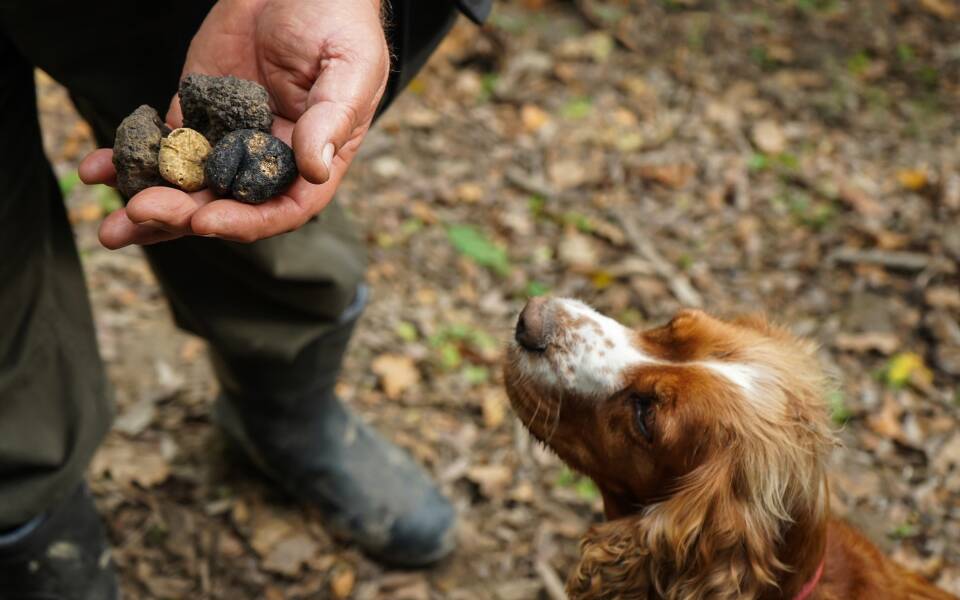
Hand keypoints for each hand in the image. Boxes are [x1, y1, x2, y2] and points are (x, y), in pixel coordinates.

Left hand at [79, 0, 386, 247]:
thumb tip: (315, 170)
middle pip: (224, 203)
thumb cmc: (339, 23)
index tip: (205, 220)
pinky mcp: (195, 111)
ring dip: (149, 206)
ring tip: (112, 226)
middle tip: (141, 213)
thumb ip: (332, 118)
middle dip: (182, 214)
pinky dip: (130, 159)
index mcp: (310, 160)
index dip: (243, 221)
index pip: (279, 209)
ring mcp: (227, 138)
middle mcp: (266, 159)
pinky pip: (161, 144)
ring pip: (187, 185)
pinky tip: (100, 168)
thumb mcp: (349, 70)